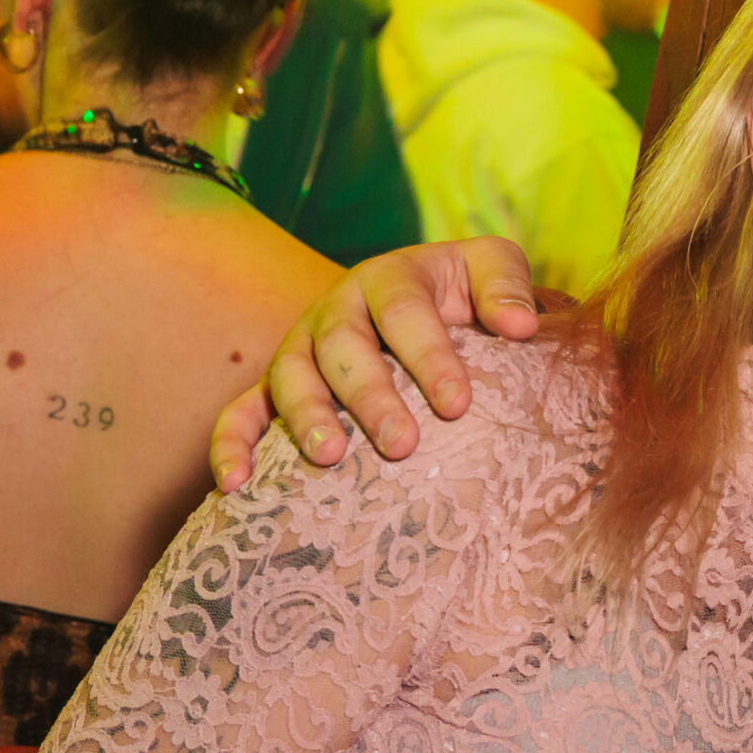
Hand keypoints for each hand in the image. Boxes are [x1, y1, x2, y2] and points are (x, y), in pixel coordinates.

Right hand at [208, 236, 547, 489]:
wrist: (420, 301)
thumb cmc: (462, 293)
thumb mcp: (489, 267)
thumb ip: (506, 286)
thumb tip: (521, 326)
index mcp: (389, 279)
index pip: (405, 312)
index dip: (430, 357)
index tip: (459, 405)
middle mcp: (337, 310)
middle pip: (344, 347)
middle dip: (371, 396)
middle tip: (403, 445)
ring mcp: (300, 348)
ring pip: (290, 376)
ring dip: (306, 416)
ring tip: (330, 457)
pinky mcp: (274, 387)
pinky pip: (241, 411)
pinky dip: (231, 444)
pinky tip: (235, 485)